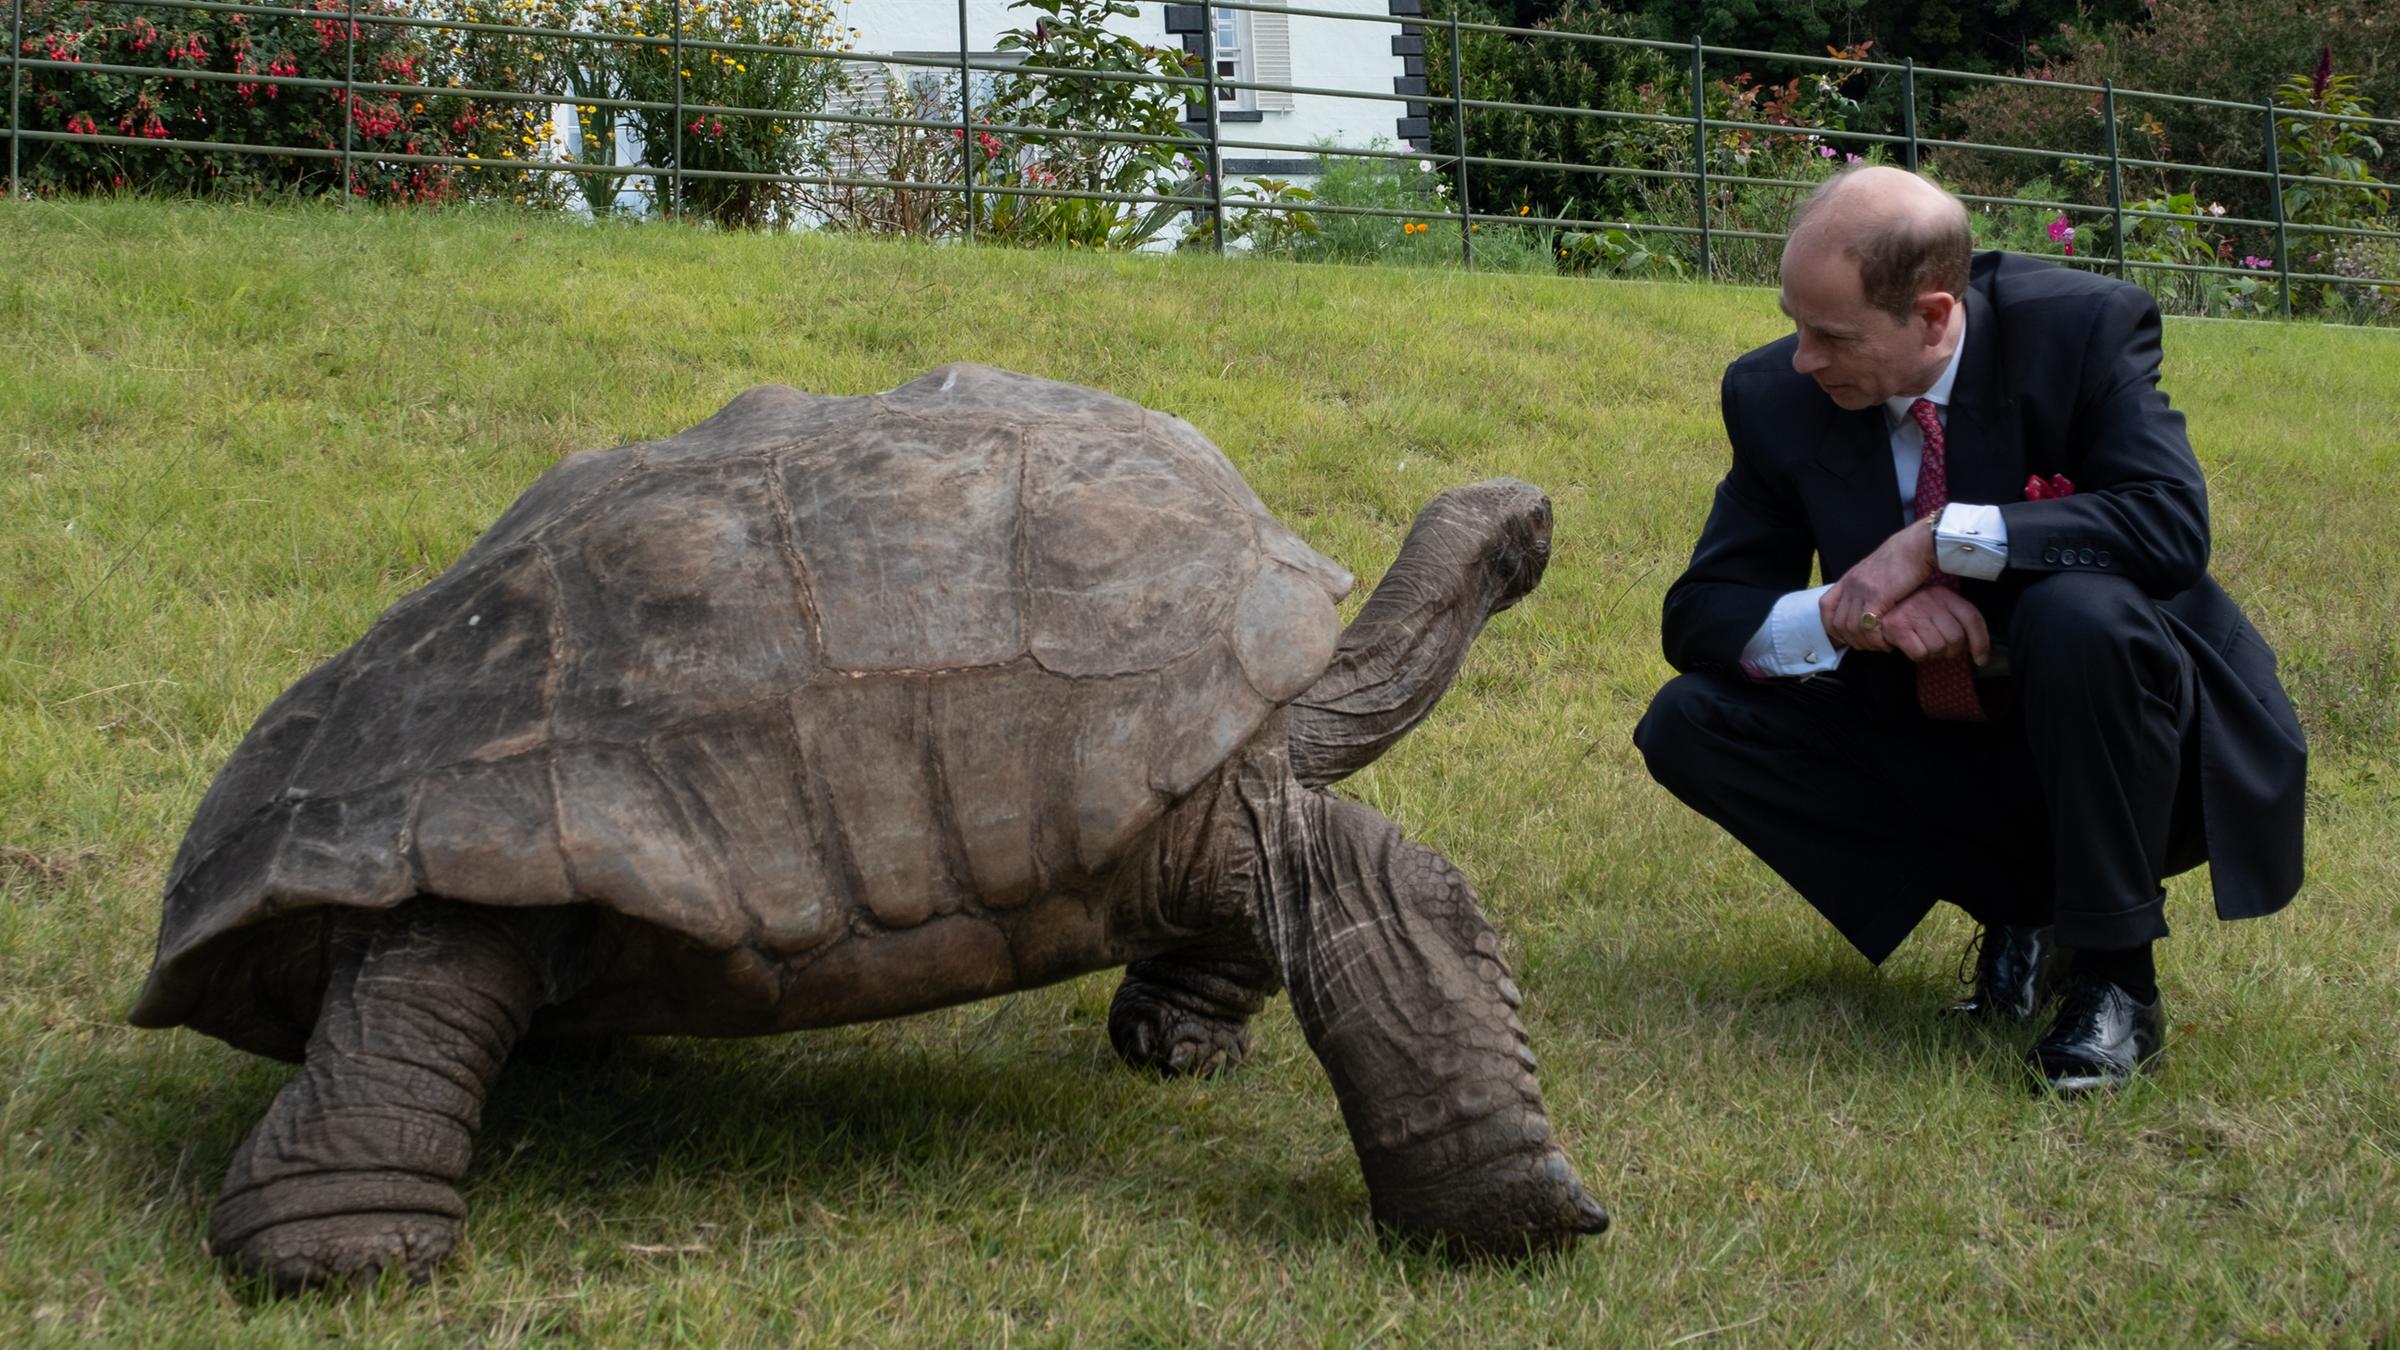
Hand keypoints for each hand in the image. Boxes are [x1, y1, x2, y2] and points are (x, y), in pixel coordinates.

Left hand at [1822, 517, 1937, 648]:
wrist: (1918, 546)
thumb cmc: (1905, 560)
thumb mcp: (1877, 574)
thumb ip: (1867, 589)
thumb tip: (1868, 611)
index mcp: (1849, 578)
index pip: (1826, 606)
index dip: (1832, 626)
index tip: (1849, 636)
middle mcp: (1851, 584)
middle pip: (1837, 623)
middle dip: (1853, 640)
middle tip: (1871, 645)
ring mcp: (1861, 589)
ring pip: (1851, 628)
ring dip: (1866, 642)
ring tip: (1882, 644)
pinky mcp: (1876, 595)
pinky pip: (1867, 626)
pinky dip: (1876, 638)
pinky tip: (1887, 639)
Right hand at [1869, 586, 1990, 665]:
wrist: (1873, 599)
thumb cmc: (1909, 608)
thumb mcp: (1936, 606)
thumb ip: (1957, 622)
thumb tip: (1979, 654)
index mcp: (1944, 595)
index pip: (1972, 618)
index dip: (1981, 643)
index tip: (1981, 658)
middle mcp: (1931, 601)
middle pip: (1956, 638)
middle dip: (1950, 651)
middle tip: (1940, 650)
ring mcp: (1914, 613)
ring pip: (1939, 647)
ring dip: (1932, 654)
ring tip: (1923, 646)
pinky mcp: (1897, 627)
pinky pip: (1920, 653)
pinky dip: (1917, 655)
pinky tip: (1910, 646)